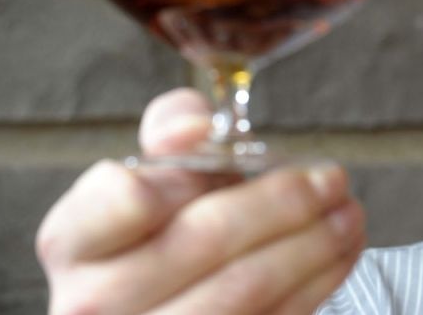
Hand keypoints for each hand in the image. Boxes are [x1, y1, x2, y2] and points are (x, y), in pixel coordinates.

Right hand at [37, 88, 365, 314]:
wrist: (152, 302)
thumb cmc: (156, 229)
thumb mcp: (154, 172)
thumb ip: (170, 131)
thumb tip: (196, 125)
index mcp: (74, 239)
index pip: (125, 197)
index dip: (188, 174)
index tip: (237, 158)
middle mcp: (94, 300)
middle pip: (207, 238)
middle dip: (285, 202)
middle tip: (332, 179)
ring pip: (246, 291)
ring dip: (313, 246)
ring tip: (348, 215)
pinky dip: (313, 284)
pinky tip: (337, 254)